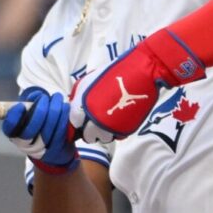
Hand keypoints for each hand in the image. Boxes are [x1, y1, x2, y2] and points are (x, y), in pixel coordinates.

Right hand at [3, 87, 77, 171]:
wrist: (52, 150)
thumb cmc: (37, 126)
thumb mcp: (28, 115)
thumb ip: (29, 104)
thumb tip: (36, 95)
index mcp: (14, 135)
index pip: (9, 128)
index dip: (14, 117)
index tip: (20, 106)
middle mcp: (25, 145)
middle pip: (30, 131)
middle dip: (39, 111)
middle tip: (45, 98)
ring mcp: (41, 151)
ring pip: (47, 131)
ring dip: (54, 110)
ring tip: (57, 97)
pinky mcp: (56, 150)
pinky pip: (60, 132)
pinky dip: (63, 117)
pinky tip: (64, 106)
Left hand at [72, 33, 200, 143]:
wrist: (139, 73)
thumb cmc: (112, 74)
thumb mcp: (88, 81)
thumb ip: (78, 97)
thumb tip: (74, 106)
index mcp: (82, 106)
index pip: (74, 123)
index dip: (79, 120)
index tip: (83, 116)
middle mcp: (93, 119)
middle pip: (87, 136)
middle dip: (90, 130)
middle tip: (95, 122)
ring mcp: (109, 126)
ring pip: (102, 138)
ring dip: (103, 132)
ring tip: (108, 120)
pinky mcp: (123, 129)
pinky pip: (116, 137)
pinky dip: (116, 131)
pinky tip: (117, 119)